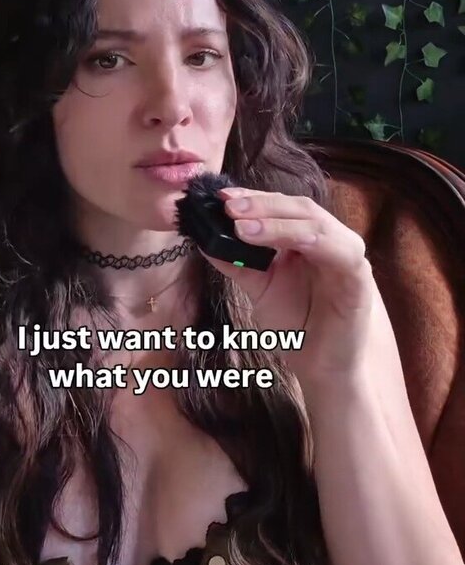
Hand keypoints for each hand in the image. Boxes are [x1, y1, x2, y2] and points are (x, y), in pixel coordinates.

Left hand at [198, 186, 379, 394]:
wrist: (321, 367)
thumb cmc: (296, 326)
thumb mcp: (259, 289)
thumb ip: (238, 263)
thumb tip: (206, 240)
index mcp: (309, 238)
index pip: (283, 206)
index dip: (254, 198)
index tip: (222, 197)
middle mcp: (331, 240)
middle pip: (300, 207)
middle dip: (262, 204)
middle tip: (229, 206)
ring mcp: (348, 256)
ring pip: (315, 223)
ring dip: (278, 220)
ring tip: (242, 225)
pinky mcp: (359, 277)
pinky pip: (338, 250)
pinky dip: (304, 240)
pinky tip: (276, 244)